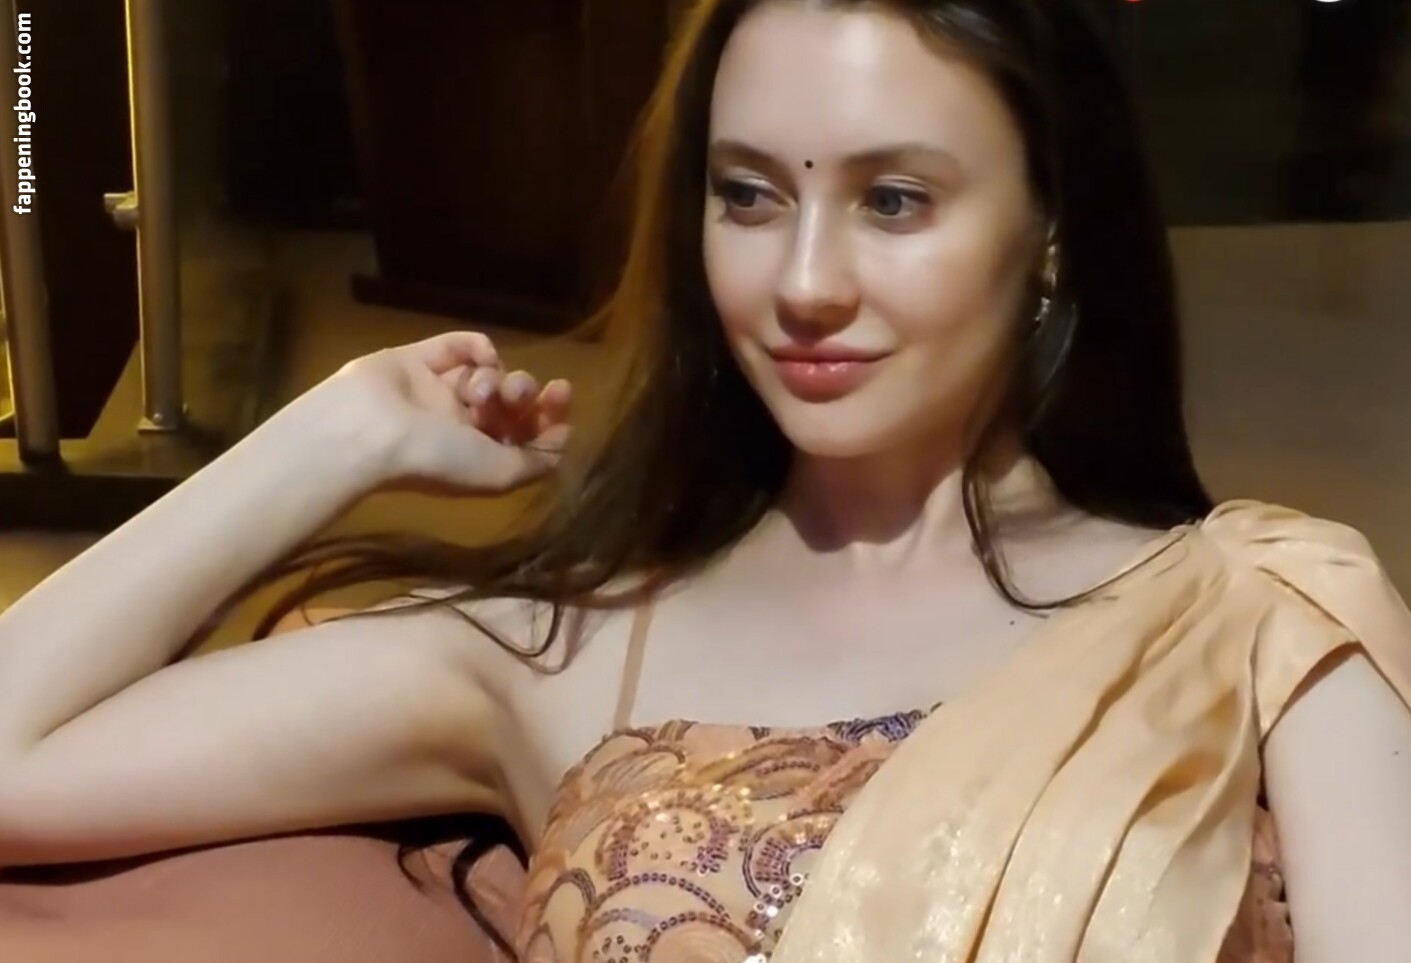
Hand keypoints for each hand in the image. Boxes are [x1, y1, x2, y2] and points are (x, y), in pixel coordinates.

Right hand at [309, 331, 572, 495]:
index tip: (562, 392)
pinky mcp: (419, 360)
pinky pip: (460, 346)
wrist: (369, 432)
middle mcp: (461, 425)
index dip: (550, 413)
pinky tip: (480, 356)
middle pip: (510, 400)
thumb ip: (537, 460)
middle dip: (523, 392)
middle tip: (513, 395)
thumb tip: (563, 437)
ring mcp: (439, 391)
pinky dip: (477, 346)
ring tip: (478, 391)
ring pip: (488, 372)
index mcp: (479, 456)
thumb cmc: (438, 459)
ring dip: (496, 376)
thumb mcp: (499, 475)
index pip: (526, 432)